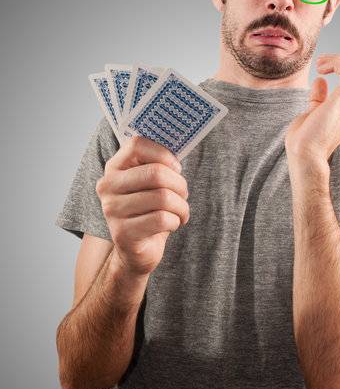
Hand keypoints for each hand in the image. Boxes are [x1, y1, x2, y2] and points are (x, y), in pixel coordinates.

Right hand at [95, 136, 189, 277]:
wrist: (137, 248)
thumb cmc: (151, 208)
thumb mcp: (153, 182)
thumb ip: (160, 161)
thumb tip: (180, 139)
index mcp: (114, 168)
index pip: (136, 144)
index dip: (164, 153)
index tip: (175, 167)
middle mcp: (107, 186)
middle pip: (156, 173)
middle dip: (180, 185)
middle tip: (183, 194)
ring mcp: (112, 211)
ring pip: (163, 198)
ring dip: (181, 206)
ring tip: (179, 211)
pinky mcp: (122, 233)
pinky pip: (163, 220)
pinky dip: (176, 221)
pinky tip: (171, 225)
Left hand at [284, 54, 339, 170]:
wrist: (305, 156)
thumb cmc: (305, 141)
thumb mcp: (313, 113)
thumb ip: (319, 97)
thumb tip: (321, 80)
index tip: (322, 68)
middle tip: (321, 62)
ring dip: (339, 60)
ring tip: (320, 63)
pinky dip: (336, 63)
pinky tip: (321, 68)